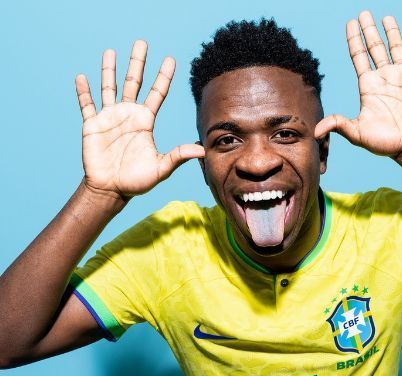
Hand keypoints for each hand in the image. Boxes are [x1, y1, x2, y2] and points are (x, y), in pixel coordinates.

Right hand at [76, 41, 203, 200]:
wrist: (111, 189)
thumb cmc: (137, 181)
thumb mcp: (161, 168)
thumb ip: (178, 156)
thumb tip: (202, 150)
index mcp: (145, 121)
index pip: (157, 93)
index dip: (163, 77)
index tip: (171, 59)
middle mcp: (128, 115)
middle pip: (134, 83)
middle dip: (138, 63)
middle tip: (142, 43)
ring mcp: (110, 118)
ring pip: (110, 87)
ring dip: (109, 70)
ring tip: (110, 51)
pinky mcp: (92, 125)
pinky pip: (87, 105)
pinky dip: (83, 92)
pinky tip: (82, 77)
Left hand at [316, 11, 401, 159]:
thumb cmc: (386, 143)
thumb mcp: (357, 134)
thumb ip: (338, 125)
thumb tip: (315, 131)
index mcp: (369, 85)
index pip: (359, 56)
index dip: (354, 39)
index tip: (351, 23)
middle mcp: (384, 77)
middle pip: (375, 47)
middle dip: (369, 30)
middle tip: (364, 13)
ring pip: (396, 49)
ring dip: (391, 33)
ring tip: (386, 17)